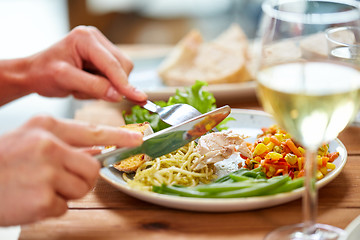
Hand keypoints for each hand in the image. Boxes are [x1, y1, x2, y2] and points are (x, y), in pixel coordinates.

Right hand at [0, 115, 142, 225]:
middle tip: (58, 180)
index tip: (137, 139)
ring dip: (66, 193)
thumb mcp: (32, 139)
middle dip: (82, 178)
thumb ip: (66, 143)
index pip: (93, 130)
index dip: (119, 136)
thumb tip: (98, 148)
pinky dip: (50, 207)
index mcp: (47, 127)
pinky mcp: (42, 198)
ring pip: (83, 188)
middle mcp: (49, 146)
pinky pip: (63, 206)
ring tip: (41, 187)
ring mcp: (46, 172)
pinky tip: (31, 199)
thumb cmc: (2, 161)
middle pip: (92, 168)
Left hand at [26, 25, 146, 101]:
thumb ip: (93, 86)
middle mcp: (96, 40)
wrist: (34, 74)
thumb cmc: (43, 73)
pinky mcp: (102, 60)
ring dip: (106, 87)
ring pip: (121, 73)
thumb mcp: (65, 80)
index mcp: (86, 38)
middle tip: (88, 93)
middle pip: (122, 66)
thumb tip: (118, 95)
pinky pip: (114, 77)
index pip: (112, 63)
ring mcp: (100, 49)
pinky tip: (86, 86)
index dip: (125, 83)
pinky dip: (103, 87)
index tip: (138, 97)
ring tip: (82, 88)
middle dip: (112, 84)